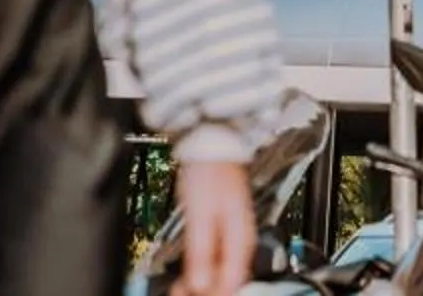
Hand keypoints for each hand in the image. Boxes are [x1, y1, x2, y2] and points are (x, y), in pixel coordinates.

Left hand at [172, 158, 252, 295]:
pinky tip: (189, 272)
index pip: (232, 282)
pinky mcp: (225, 228)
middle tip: (180, 293)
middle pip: (229, 279)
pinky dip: (203, 267)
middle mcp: (242, 240)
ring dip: (203, 282)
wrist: (211, 143)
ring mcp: (235, 234)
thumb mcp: (199, 214)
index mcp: (241, 240)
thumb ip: (201, 251)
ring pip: (223, 270)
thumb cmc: (208, 171)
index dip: (212, 294)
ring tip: (180, 288)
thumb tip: (200, 284)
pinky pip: (218, 258)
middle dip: (206, 291)